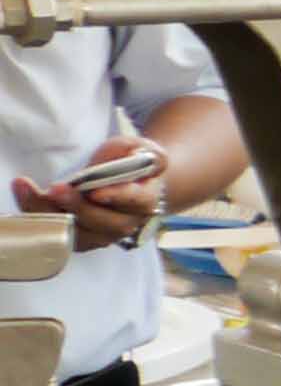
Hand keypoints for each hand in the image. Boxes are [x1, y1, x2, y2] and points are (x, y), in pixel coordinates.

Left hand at [15, 166, 159, 251]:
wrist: (128, 181)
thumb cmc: (133, 163)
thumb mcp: (144, 149)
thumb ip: (146, 153)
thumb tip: (136, 154)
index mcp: (146, 199)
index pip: (136, 201)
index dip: (117, 197)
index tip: (96, 192)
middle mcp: (129, 222)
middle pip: (107, 223)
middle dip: (80, 208)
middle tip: (56, 189)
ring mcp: (106, 234)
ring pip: (82, 233)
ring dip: (54, 214)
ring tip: (29, 190)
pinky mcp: (84, 237)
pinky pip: (64, 235)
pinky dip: (43, 218)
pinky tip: (28, 197)